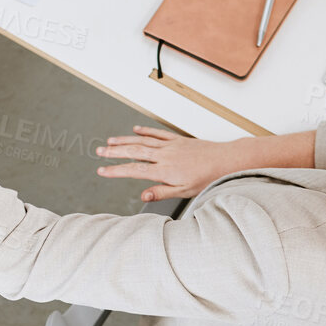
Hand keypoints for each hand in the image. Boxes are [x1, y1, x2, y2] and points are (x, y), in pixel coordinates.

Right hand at [96, 125, 234, 201]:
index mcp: (164, 170)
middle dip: (114, 152)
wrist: (226, 161)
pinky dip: (144, 131)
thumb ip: (162, 192)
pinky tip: (135, 130)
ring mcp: (170, 146)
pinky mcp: (178, 140)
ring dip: (124, 140)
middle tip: (99, 152)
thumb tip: (143, 195)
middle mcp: (164, 155)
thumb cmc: (208, 178)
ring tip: (110, 141)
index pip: (134, 170)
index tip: (102, 170)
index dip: (116, 170)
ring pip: (142, 141)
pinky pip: (157, 134)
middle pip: (133, 152)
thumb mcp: (184, 191)